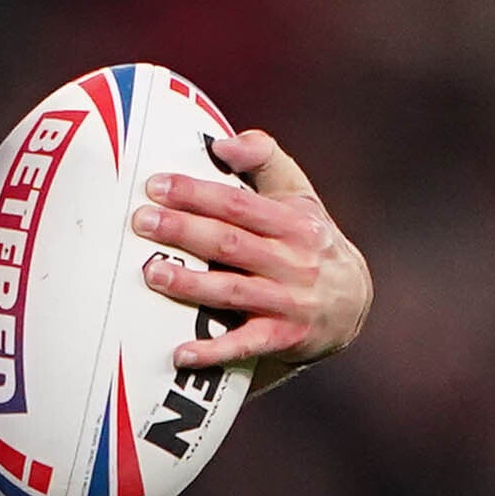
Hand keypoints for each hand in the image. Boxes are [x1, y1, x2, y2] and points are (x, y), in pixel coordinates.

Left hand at [136, 128, 370, 384]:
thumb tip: (222, 143)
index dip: (197, 193)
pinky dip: (213, 351)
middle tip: (141, 221)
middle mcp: (294, 260)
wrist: (353, 302)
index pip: (238, 203)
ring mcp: (288, 301)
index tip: (156, 185)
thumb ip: (264, 159)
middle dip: (183, 230)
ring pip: (233, 290)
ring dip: (190, 284)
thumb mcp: (299, 195)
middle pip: (230, 243)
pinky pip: (245, 345)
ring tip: (151, 273)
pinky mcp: (282, 337)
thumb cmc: (310, 240)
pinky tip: (180, 353)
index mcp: (294, 221)